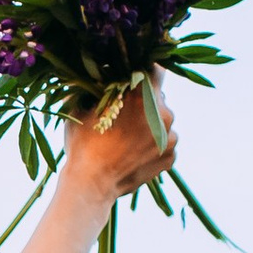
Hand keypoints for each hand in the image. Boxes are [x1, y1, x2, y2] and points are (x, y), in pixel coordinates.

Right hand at [59, 75, 177, 203]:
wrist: (91, 184)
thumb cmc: (83, 142)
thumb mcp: (82, 105)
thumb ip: (96, 85)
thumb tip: (99, 72)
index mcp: (143, 94)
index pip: (157, 68)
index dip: (145, 71)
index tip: (136, 79)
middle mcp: (163, 112)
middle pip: (158, 98)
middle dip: (143, 103)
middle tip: (123, 116)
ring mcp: (170, 137)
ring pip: (162, 123)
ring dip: (149, 126)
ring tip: (126, 140)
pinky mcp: (171, 156)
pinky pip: (164, 144)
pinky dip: (152, 146)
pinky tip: (133, 154)